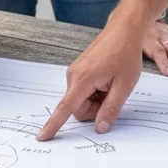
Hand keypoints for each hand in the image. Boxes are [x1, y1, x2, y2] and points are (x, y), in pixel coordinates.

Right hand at [37, 17, 144, 141]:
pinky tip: (107, 80)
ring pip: (81, 100)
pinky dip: (95, 92)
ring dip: (97, 100)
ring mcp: (75, 72)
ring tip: (111, 83)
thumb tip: (99, 129)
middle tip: (113, 95)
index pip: (65, 108)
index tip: (42, 137)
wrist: (124, 30)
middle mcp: (73, 75)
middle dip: (95, 109)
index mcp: (83, 79)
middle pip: (78, 109)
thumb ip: (110, 110)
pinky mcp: (78, 70)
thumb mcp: (124, 86)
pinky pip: (83, 91)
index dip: (53, 125)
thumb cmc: (125, 54)